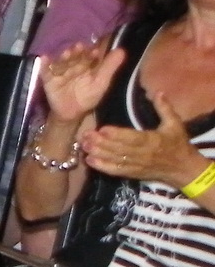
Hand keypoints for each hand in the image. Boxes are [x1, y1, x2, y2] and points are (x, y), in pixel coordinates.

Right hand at [40, 40, 123, 125]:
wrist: (72, 113)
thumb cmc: (88, 97)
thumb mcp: (101, 83)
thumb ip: (110, 68)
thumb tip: (122, 50)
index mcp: (86, 65)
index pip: (89, 56)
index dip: (92, 53)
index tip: (95, 51)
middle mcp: (73, 65)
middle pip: (74, 56)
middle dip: (76, 52)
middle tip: (79, 47)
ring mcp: (60, 71)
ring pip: (61, 62)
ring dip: (63, 57)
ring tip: (66, 53)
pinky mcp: (49, 79)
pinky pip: (46, 71)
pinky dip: (44, 65)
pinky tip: (44, 58)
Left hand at [83, 92, 207, 186]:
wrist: (183, 169)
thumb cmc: (178, 144)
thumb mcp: (175, 124)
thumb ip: (165, 108)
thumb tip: (158, 92)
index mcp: (153, 141)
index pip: (132, 138)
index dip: (117, 135)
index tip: (102, 129)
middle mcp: (143, 154)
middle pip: (119, 149)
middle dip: (101, 143)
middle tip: (85, 135)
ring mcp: (136, 165)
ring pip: (115, 160)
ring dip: (98, 153)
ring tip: (84, 146)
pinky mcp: (132, 173)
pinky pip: (116, 171)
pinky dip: (102, 167)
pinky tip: (89, 161)